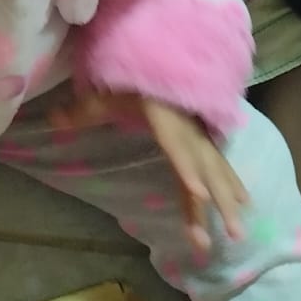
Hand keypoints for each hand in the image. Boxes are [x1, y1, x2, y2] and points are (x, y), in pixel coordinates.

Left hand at [51, 91, 247, 255]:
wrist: (162, 64)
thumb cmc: (134, 83)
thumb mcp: (106, 95)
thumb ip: (83, 109)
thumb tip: (53, 118)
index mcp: (168, 124)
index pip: (179, 150)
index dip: (189, 170)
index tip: (199, 193)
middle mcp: (190, 135)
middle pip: (207, 172)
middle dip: (219, 204)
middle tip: (230, 235)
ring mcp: (200, 140)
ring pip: (218, 175)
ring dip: (228, 204)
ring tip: (238, 235)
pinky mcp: (203, 144)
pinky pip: (220, 167)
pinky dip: (233, 186)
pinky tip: (246, 203)